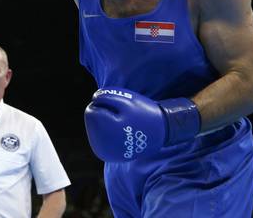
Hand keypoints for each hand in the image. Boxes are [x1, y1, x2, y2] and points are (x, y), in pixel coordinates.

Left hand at [84, 87, 200, 161]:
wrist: (161, 133)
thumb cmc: (144, 113)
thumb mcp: (127, 100)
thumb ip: (106, 96)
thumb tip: (93, 99)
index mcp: (108, 131)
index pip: (91, 112)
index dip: (103, 105)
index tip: (119, 109)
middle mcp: (104, 146)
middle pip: (91, 121)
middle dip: (103, 114)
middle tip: (123, 117)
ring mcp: (105, 153)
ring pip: (93, 129)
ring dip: (103, 123)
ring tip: (122, 125)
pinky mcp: (107, 155)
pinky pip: (98, 138)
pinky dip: (105, 132)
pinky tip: (118, 132)